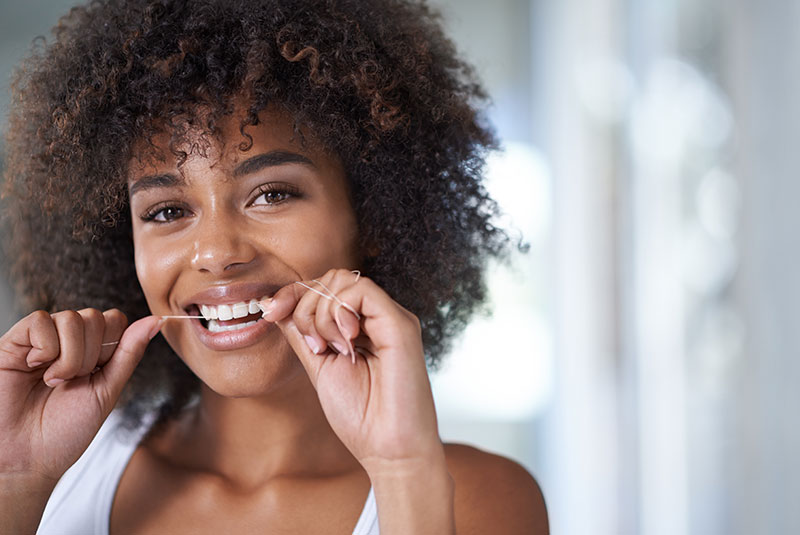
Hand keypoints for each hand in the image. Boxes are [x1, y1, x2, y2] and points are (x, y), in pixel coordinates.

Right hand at [0, 309, 161, 483]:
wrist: (28, 458)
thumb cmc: (66, 431)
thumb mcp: (107, 390)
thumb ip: (130, 352)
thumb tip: (157, 320)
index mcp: (92, 351)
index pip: (114, 320)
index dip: (112, 345)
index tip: (96, 375)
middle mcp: (66, 341)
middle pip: (95, 317)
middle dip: (91, 356)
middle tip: (72, 382)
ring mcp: (40, 340)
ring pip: (71, 318)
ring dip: (70, 357)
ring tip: (54, 381)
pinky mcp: (13, 342)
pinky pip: (39, 320)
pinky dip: (45, 347)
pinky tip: (35, 368)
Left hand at [262, 269, 443, 471]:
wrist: (387, 449)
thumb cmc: (360, 417)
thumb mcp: (318, 366)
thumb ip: (302, 334)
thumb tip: (275, 306)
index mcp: (362, 325)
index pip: (325, 287)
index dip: (293, 294)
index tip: (269, 312)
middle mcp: (379, 317)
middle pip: (332, 278)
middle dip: (305, 305)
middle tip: (312, 346)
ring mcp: (391, 318)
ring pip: (343, 280)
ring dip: (320, 313)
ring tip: (330, 349)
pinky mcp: (400, 324)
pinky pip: (361, 291)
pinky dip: (339, 312)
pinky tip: (344, 342)